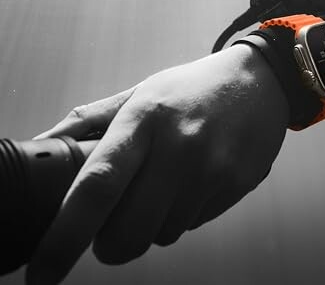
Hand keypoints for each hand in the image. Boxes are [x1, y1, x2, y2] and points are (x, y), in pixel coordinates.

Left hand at [26, 45, 288, 283]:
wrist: (260, 81)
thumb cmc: (193, 87)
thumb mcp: (143, 90)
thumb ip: (91, 119)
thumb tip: (44, 143)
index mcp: (146, 117)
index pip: (98, 184)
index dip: (65, 236)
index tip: (43, 272)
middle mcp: (181, 146)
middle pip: (128, 233)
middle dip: (111, 244)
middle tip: (112, 223)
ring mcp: (214, 168)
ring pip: (163, 234)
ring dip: (153, 222)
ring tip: (167, 181)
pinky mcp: (238, 185)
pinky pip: (194, 224)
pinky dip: (183, 213)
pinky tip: (195, 178)